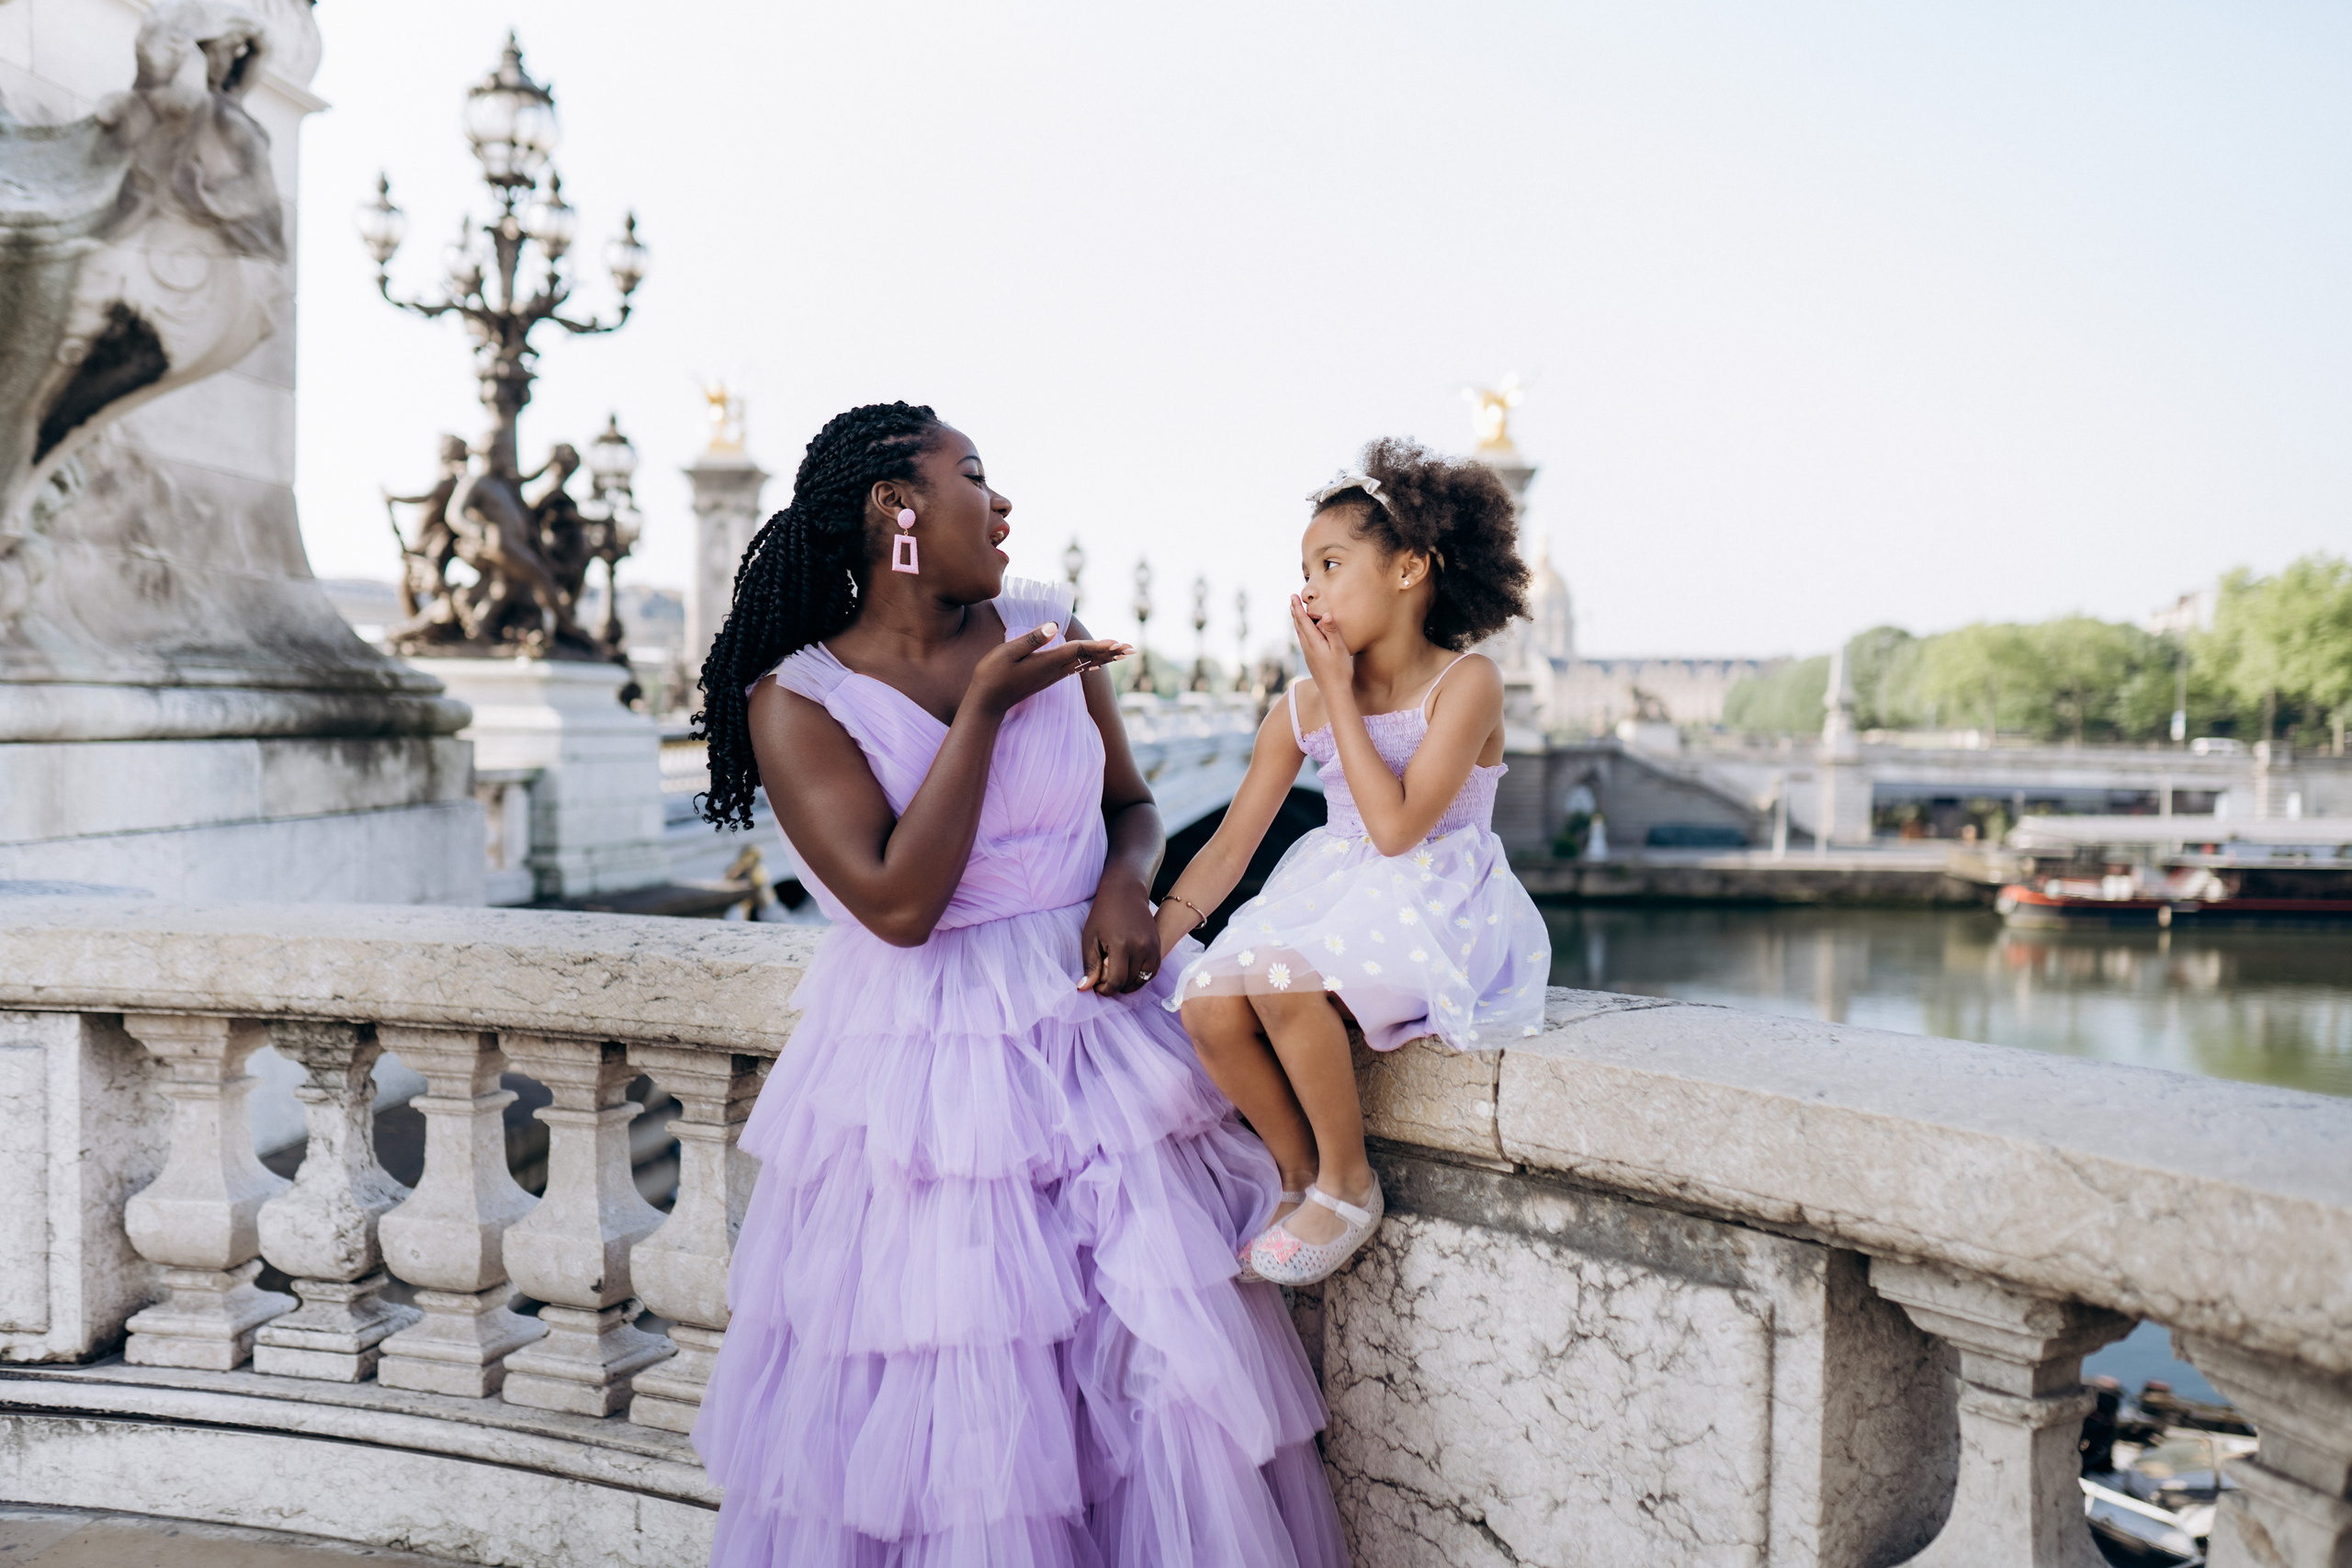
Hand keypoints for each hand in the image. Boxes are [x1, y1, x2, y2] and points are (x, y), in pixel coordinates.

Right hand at [967, 623, 1130, 718]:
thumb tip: (1056, 626)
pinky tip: (1097, 664)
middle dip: (1110, 653)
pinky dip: (1090, 663)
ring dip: (1104, 657)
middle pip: (1088, 659)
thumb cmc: (992, 675)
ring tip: (1122, 653)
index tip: (1118, 642)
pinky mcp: (1048, 679)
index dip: (1099, 645)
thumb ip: (1032, 639)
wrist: (987, 703)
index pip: (1079, 650)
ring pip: (1085, 665)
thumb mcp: (1008, 652)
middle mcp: (1055, 671)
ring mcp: (1052, 676)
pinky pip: (1076, 670)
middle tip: (1133, 648)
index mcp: (1048, 663)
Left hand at [1077, 874, 1159, 993]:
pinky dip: (1140, 977)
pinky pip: (1152, 973)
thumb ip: (1090, 965)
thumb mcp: (1090, 937)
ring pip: (1142, 980)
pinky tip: (1128, 969)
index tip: (1097, 987)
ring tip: (1116, 973)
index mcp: (1122, 945)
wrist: (1125, 892)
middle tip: (1104, 975)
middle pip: (1129, 982)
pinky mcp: (1158, 947)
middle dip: (1115, 985)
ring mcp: (1153, 947)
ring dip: (1128, 983)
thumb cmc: (1103, 914)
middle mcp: (1141, 947)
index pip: (1116, 981)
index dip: (1105, 990)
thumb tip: (1085, 988)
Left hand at [1290, 595, 1352, 692]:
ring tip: (1296, 613)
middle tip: (1292, 600)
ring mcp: (1308, 655)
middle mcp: (1307, 647)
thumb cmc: (1340, 670)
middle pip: (1298, 626)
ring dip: (1297, 622)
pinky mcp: (1311, 660)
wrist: (1334, 692)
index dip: (1298, 608)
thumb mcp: (1339, 648)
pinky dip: (1302, 631)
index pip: (1303, 621)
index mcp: (1313, 642)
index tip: (1293, 596)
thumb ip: (1332, 631)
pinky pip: (1304, 641)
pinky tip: (1304, 633)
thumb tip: (1325, 614)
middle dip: (1295, 612)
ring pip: (1300, 634)